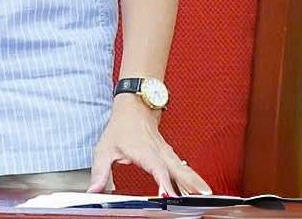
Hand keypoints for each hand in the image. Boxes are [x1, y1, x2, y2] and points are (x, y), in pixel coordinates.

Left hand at [89, 96, 210, 195]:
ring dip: (195, 181)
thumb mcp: (104, 149)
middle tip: (203, 196)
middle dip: (190, 182)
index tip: (169, 194)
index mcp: (144, 151)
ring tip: (207, 195)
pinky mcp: (171, 156)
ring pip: (184, 168)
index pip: (156, 168)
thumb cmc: (120, 128)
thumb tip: (93, 190)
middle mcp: (159, 153)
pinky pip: (183, 169)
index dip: (164, 181)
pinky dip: (192, 179)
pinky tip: (199, 191)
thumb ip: (100, 171)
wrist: (134, 106)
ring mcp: (167, 153)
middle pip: (177, 169)